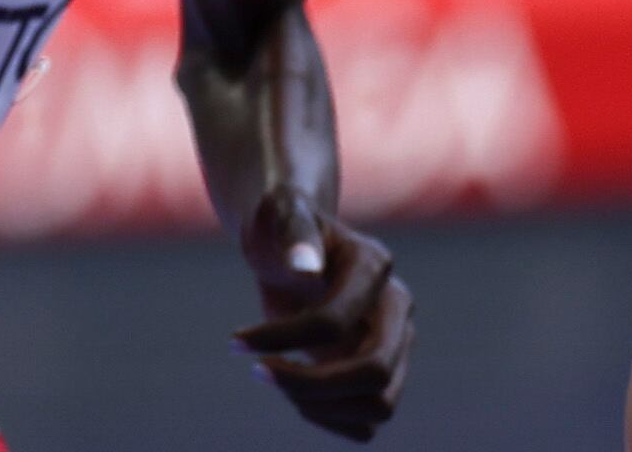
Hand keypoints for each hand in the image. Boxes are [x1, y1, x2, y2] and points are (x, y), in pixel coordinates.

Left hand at [234, 191, 412, 440]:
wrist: (291, 242)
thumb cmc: (282, 222)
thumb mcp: (280, 211)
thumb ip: (294, 229)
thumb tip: (304, 267)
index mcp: (374, 265)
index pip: (334, 321)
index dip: (283, 338)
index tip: (235, 342)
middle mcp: (396, 310)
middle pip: (374, 374)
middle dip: (310, 384)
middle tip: (258, 373)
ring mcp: (395, 344)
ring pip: (378, 405)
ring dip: (319, 406)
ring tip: (273, 379)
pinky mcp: (383, 371)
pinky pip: (369, 418)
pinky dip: (330, 419)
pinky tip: (292, 393)